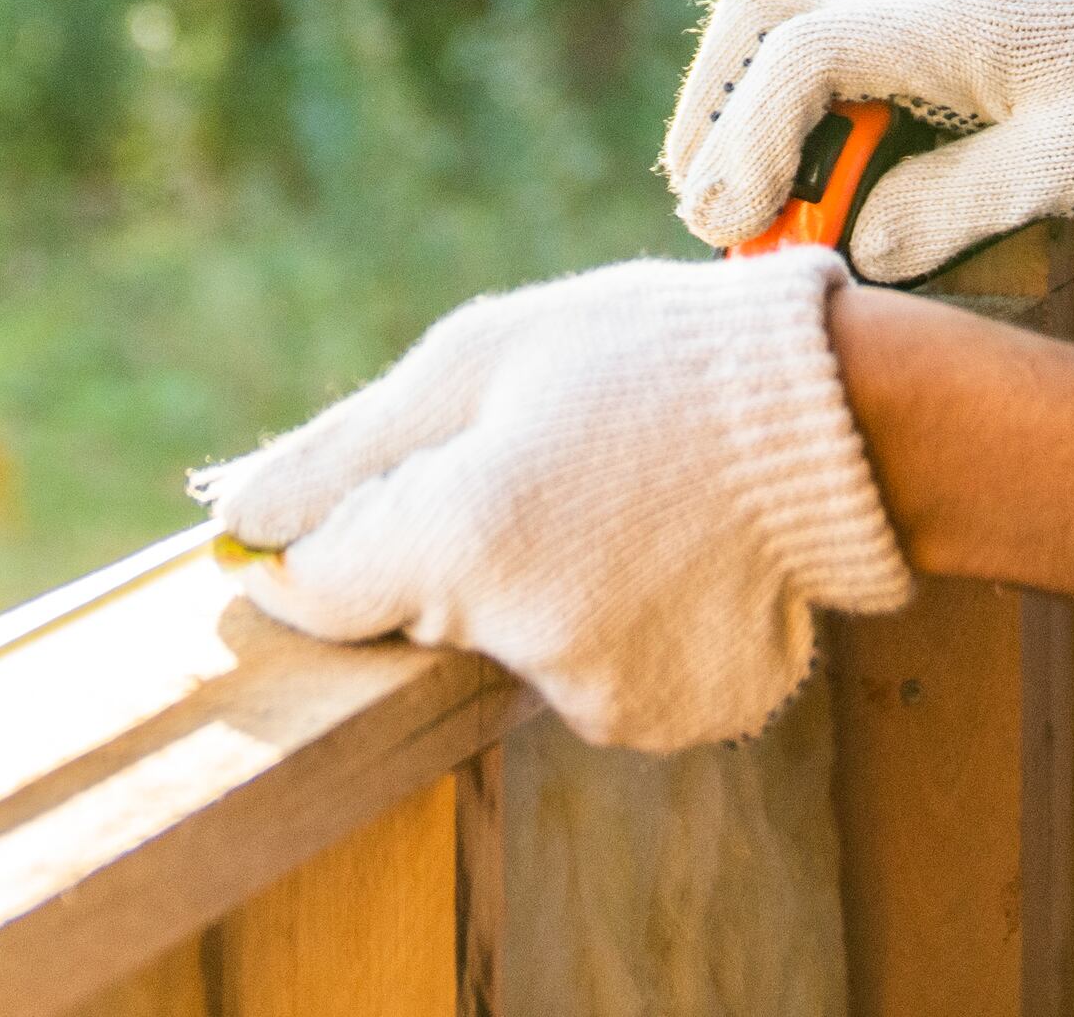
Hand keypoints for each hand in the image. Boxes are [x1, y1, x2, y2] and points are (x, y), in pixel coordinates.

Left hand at [189, 250, 910, 751]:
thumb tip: (230, 517)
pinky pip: (599, 679)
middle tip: (552, 457)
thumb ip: (344, 451)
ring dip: (544, 584)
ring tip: (629, 495)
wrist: (844, 414)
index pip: (319, 592)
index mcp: (462, 539)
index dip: (325, 546)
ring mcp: (605, 695)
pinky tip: (672, 551)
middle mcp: (524, 639)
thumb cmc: (650, 355)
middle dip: (457, 543)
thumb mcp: (483, 354)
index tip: (380, 496)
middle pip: (422, 613)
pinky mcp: (671, 719)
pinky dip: (619, 624)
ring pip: (515, 646)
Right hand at [658, 0, 1073, 282]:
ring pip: (794, 3)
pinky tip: (798, 160)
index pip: (807, 51)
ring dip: (746, 90)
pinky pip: (836, 23)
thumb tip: (856, 247)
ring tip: (731, 190)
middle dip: (714, 98)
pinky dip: (794, 86)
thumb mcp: (1069, 168)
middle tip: (699, 201)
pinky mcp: (939, 6)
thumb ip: (957, 204)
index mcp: (957, 10)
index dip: (751, 138)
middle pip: (769, 1)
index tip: (731, 221)